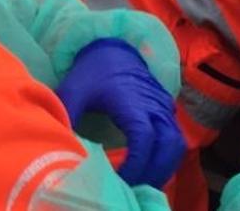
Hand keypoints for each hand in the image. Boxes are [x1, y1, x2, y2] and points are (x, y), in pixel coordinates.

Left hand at [54, 39, 184, 187]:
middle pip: (169, 145)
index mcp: (132, 102)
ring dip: (164, 167)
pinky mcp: (167, 111)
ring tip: (142, 183)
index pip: (145, 139)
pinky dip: (166, 158)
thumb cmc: (92, 73)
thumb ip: (66, 118)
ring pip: (177, 144)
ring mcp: (164, 108)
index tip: (119, 180)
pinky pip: (175, 139)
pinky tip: (148, 170)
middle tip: (132, 189)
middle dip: (154, 172)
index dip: (136, 164)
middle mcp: (155, 106)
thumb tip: (62, 150)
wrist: (115, 50)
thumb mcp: (72, 92)